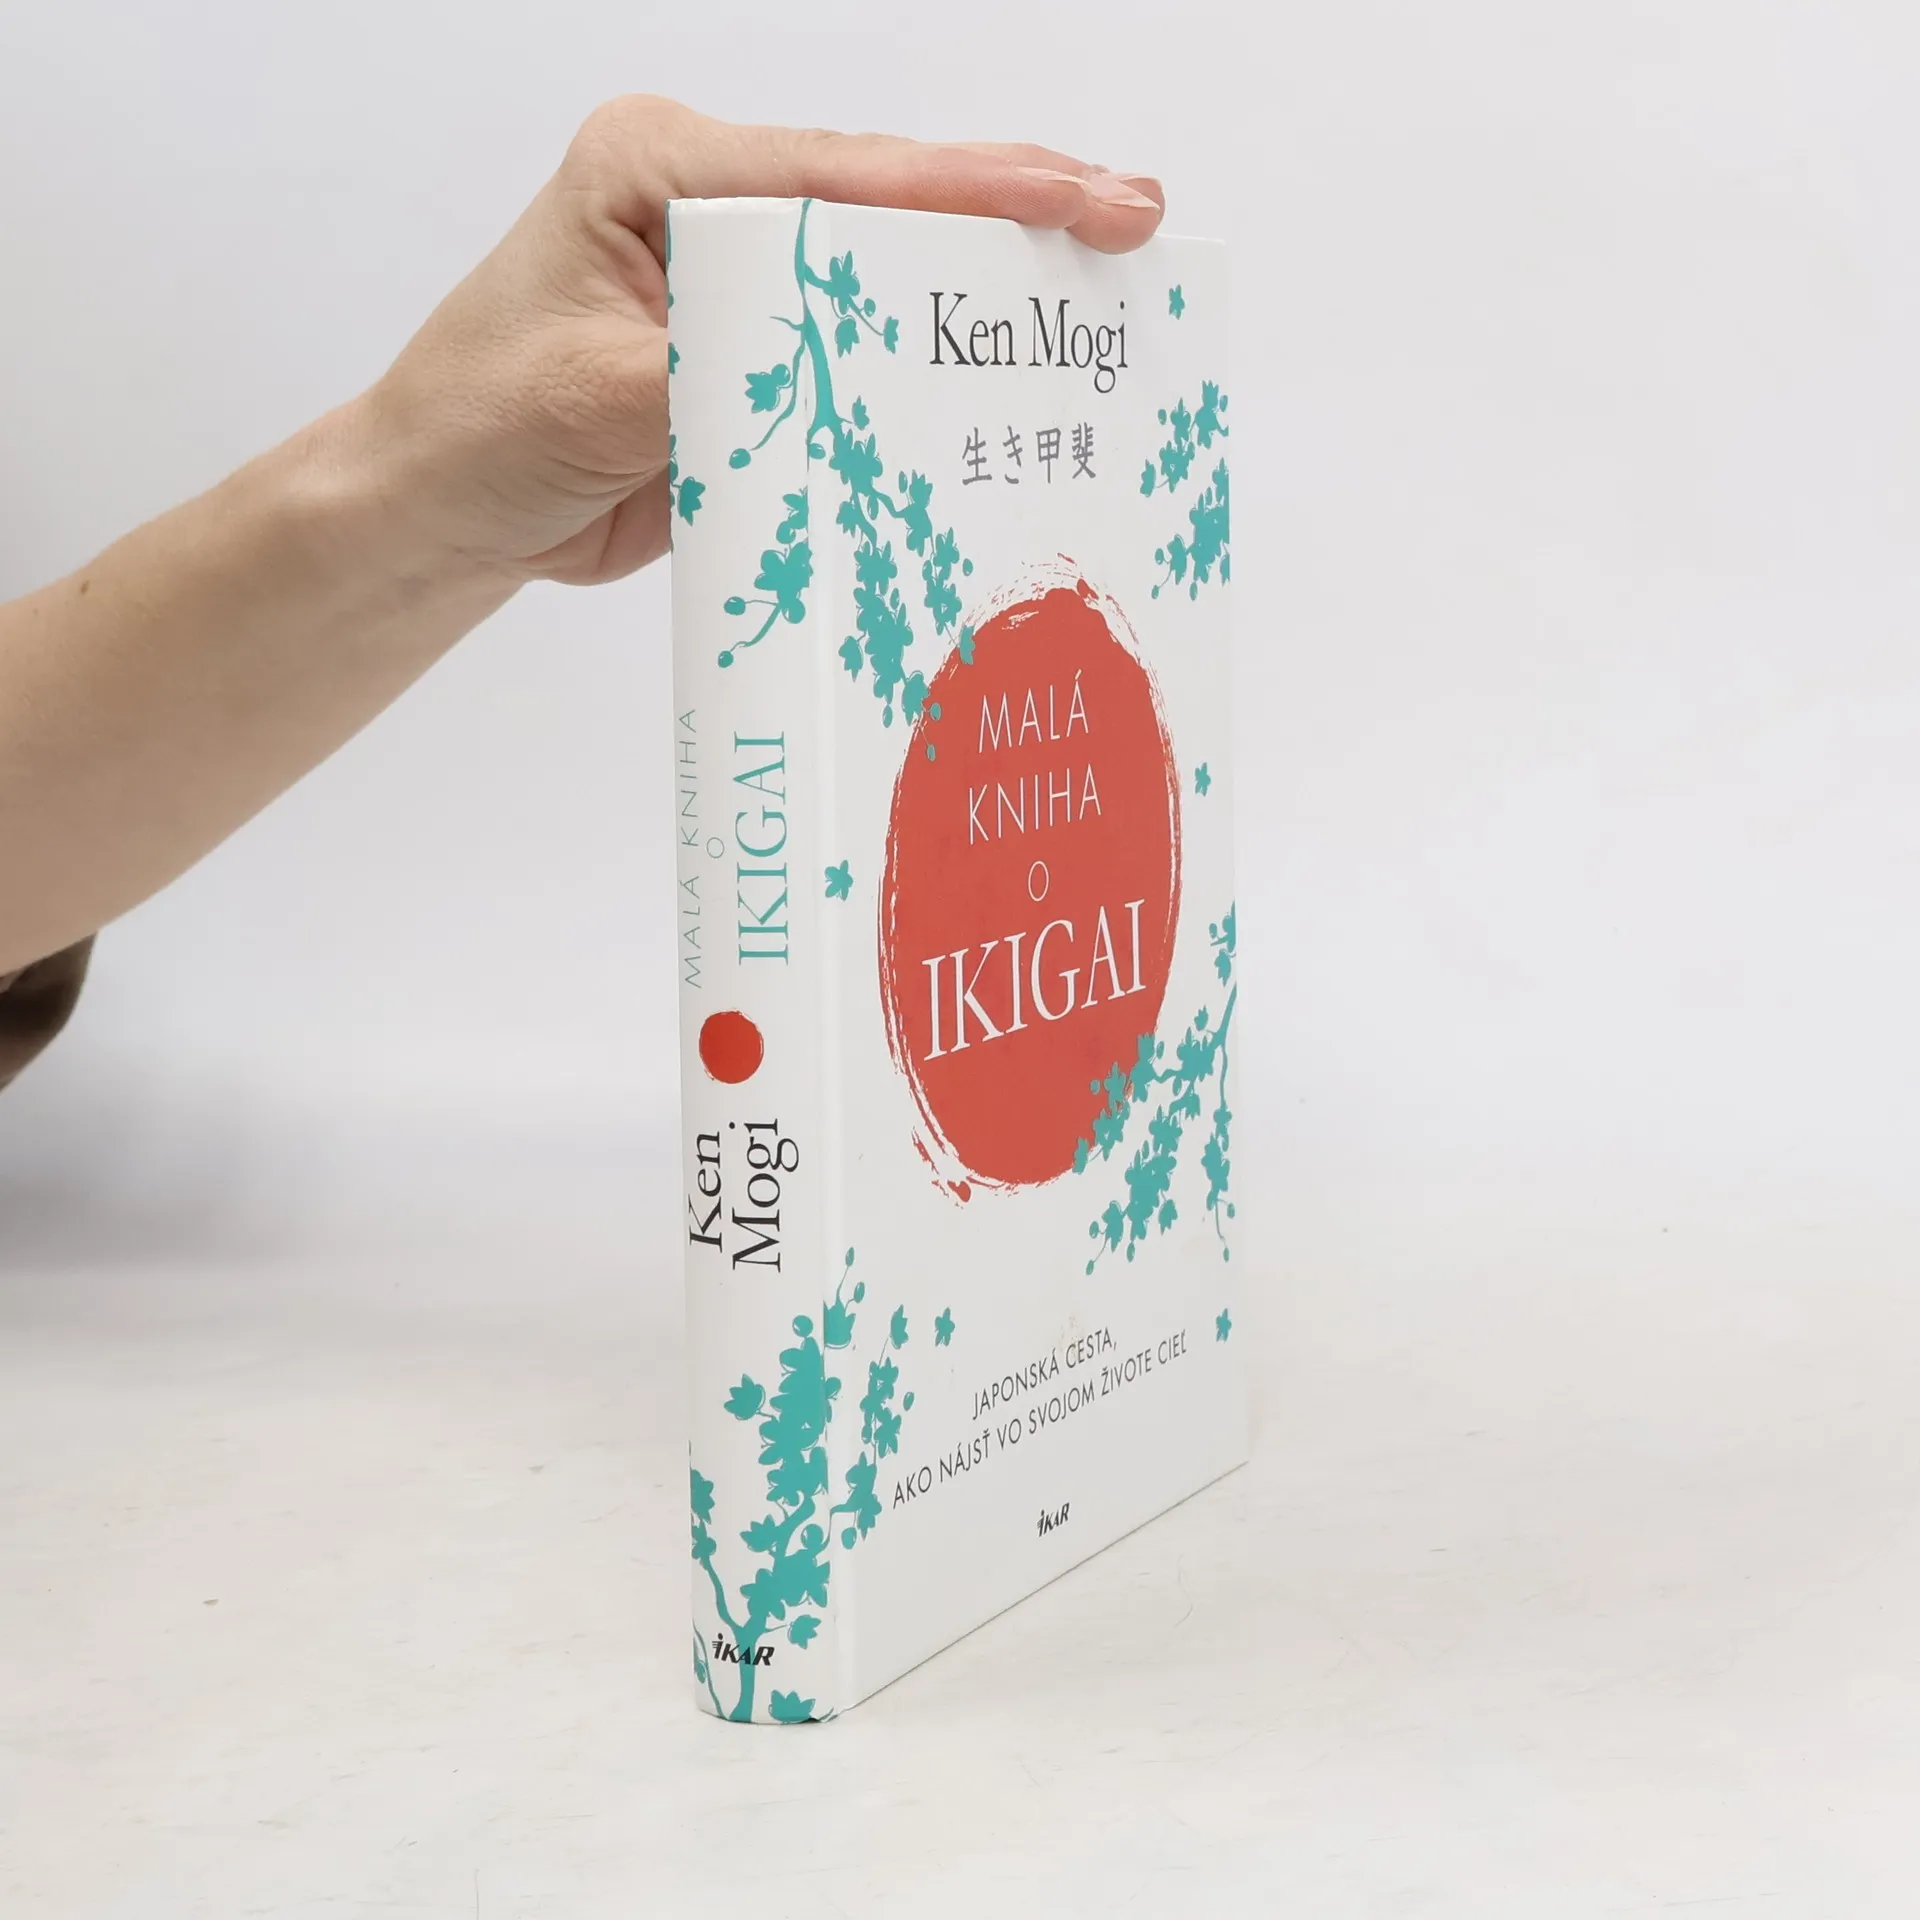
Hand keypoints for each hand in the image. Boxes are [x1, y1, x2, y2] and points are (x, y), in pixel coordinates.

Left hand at [361, 96, 1166, 588]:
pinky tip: (1006, 390)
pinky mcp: (759, 365)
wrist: (444, 512)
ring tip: (1104, 301)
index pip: (838, 175)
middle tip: (1135, 225)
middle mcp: (711, 210)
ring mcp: (742, 288)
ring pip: (886, 282)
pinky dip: (932, 379)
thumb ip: (708, 378)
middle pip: (886, 207)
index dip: (968, 189)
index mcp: (661, 170)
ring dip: (987, 296)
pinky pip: (862, 365)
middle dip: (1011, 216)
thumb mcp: (584, 398)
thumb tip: (820, 372)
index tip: (1081, 198)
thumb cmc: (476, 430)